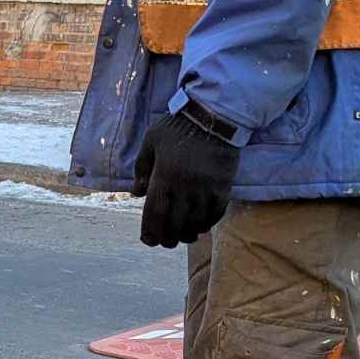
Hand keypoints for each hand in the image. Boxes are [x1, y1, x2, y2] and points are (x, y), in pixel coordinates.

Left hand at [132, 109, 240, 249]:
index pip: (155, 213)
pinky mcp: (223, 187)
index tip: (148, 240)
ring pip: (196, 222)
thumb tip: (136, 194)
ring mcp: (206, 188)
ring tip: (182, 237)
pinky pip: (215, 214)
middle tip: (164, 242)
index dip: (150, 231)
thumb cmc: (177, 127)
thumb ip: (142, 168)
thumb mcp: (151, 141)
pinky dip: (207, 224)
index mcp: (164, 175)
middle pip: (175, 223)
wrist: (214, 116)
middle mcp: (185, 186)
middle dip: (168, 238)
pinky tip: (200, 226)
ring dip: (187, 234)